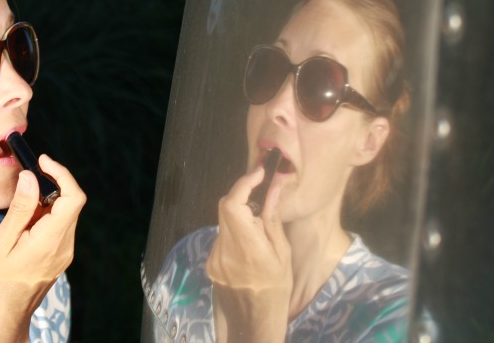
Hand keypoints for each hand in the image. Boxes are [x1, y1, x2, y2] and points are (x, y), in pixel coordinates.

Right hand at [0, 155, 85, 342]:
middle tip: (24, 180)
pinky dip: (45, 215)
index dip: (62, 173)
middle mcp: (65, 246)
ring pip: (64, 213)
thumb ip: (20, 208)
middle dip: (50, 184)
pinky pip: (59, 226)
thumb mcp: (2, 242)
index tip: (42, 161)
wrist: (3, 316)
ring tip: (18, 209)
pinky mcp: (60, 255)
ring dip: (45, 201)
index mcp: (52, 241)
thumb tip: (31, 177)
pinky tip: (23, 223)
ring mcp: (65, 252)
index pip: (73, 197)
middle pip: (71, 202)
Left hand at [206, 168, 290, 342]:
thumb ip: (273, 219)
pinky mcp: (210, 263)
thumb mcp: (283, 254)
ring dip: (239, 216)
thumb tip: (274, 187)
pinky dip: (234, 233)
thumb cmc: (277, 290)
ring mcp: (214, 257)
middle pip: (225, 207)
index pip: (232, 203)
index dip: (243, 183)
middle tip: (261, 194)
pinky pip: (221, 237)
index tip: (258, 172)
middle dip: (242, 195)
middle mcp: (225, 250)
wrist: (255, 322)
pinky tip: (248, 248)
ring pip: (223, 221)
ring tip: (258, 232)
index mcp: (247, 247)